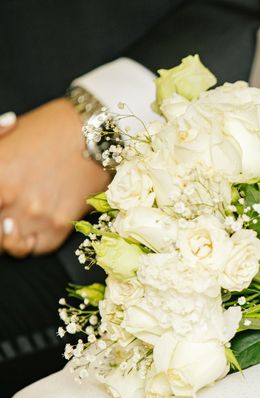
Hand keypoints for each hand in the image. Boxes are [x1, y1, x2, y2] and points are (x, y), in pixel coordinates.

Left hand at [0, 99, 110, 256]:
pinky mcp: (60, 224)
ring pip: (11, 243)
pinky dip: (32, 242)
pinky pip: (38, 247)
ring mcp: (36, 214)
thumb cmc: (47, 128)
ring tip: (14, 222)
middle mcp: (11, 198)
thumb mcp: (6, 139)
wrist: (91, 134)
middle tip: (6, 215)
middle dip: (0, 223)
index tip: (0, 205)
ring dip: (11, 235)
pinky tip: (32, 228)